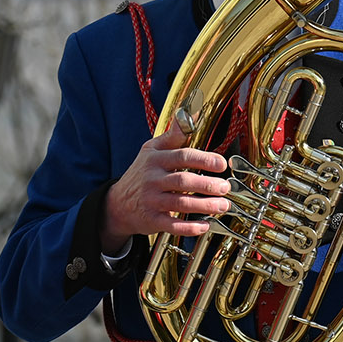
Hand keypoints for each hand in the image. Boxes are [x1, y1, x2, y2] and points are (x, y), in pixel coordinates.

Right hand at [102, 127, 230, 251]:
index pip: (182, 156)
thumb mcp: (152, 150)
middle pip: (183, 181)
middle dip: (207, 185)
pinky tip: (204, 225)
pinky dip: (189, 227)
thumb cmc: (142, 173)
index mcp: (156, 159)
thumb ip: (174, 135)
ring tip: (223, 206)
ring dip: (204, 205)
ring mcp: (151, 200)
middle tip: (225, 188)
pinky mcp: (151, 220)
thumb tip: (192, 114)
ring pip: (180, 203)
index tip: (221, 164)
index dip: (203, 159)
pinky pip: (172, 224)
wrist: (117, 203)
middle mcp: (152, 179)